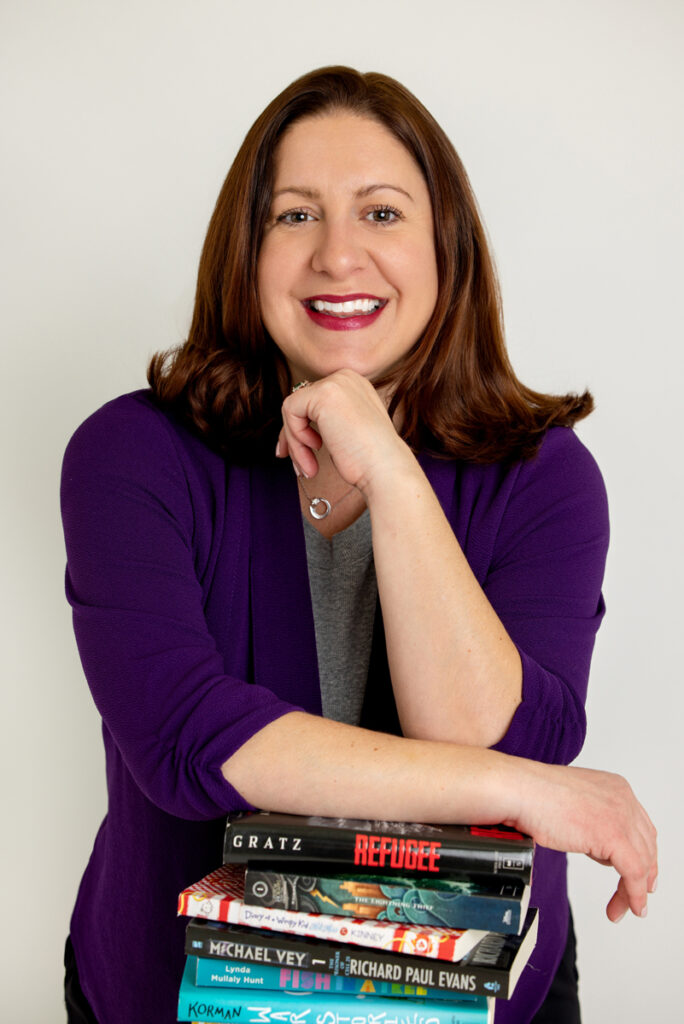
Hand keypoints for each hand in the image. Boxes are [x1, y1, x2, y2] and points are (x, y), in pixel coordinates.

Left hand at [276, 370, 412, 493]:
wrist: (384, 468)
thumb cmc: (368, 460)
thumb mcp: (344, 432)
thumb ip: (325, 421)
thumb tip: (290, 427)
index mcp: (354, 385)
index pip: (313, 401)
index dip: (301, 429)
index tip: (299, 455)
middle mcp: (346, 377)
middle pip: (301, 404)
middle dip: (294, 437)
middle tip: (298, 466)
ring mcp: (335, 382)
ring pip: (293, 409)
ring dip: (296, 444)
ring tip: (309, 468)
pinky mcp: (323, 392)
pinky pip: (290, 411)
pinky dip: (295, 437)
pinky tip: (315, 449)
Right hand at [509, 761, 657, 921]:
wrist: (519, 790)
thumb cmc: (533, 795)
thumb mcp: (574, 803)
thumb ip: (591, 818)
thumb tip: (594, 842)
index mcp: (615, 787)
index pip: (641, 827)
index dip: (643, 854)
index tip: (640, 874)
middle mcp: (622, 798)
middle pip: (646, 845)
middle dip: (644, 874)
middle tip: (636, 896)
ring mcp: (620, 815)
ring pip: (642, 862)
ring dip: (634, 891)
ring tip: (623, 908)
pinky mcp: (613, 835)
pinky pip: (633, 873)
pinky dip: (633, 894)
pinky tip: (629, 906)